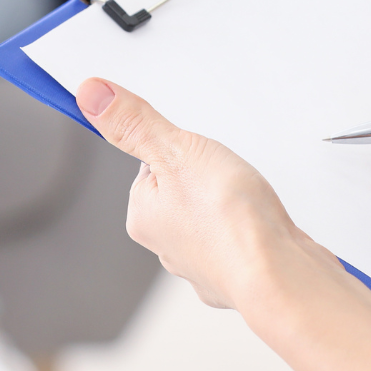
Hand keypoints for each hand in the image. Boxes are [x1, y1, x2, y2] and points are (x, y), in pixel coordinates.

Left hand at [76, 78, 370, 370]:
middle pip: (181, 192)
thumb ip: (135, 123)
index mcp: (143, 215)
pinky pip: (236, 243)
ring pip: (209, 219)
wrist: (279, 274)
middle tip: (228, 178)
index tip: (200, 153)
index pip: (149, 166)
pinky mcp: (233, 276)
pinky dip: (248, 233)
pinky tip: (260, 228)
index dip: (179, 150)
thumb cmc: (230, 220)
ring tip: (247, 203)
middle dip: (206, 178)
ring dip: (228, 207)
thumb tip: (90, 94)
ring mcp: (201, 265)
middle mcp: (164, 245)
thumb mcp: (177, 150)